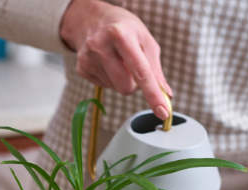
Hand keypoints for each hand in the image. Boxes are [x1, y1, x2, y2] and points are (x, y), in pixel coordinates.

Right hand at [60, 0, 171, 118]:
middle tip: (132, 66)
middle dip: (135, 85)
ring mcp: (87, 57)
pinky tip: (107, 63)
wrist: (94, 18)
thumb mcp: (146, 42)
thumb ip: (156, 71)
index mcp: (121, 35)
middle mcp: (100, 45)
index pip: (141, 72)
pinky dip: (111, 79)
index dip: (153, 95)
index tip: (163, 112)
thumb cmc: (126, 30)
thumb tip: (166, 96)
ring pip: (116, 89)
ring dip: (123, 81)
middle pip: (126, 87)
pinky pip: (105, 87)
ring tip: (118, 61)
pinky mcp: (81, 67)